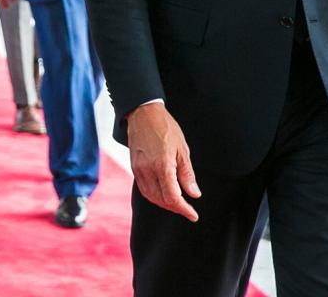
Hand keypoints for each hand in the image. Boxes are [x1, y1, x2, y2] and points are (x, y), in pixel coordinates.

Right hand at [126, 102, 199, 221]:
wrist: (142, 113)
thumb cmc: (165, 128)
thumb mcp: (182, 149)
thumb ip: (187, 174)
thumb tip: (194, 194)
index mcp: (162, 166)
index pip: (172, 197)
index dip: (184, 209)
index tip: (193, 215)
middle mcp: (147, 170)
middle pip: (160, 200)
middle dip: (175, 208)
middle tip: (187, 210)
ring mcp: (138, 169)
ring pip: (150, 196)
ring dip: (164, 203)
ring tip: (177, 204)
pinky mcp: (133, 166)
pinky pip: (143, 188)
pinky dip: (154, 195)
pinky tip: (163, 193)